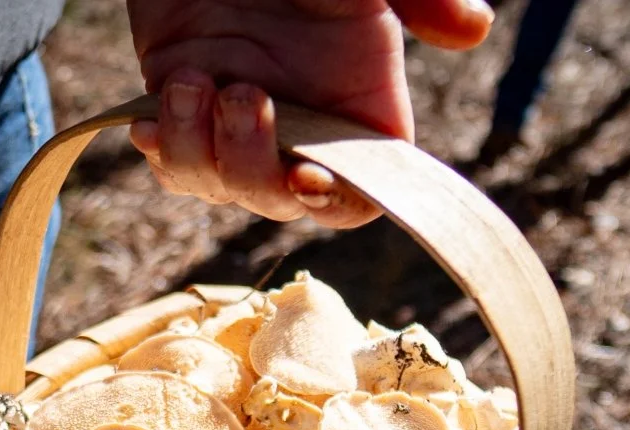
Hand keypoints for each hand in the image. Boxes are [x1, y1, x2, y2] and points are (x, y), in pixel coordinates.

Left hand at [125, 0, 492, 226]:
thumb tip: (475, 27)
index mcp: (360, 106)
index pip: (363, 191)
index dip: (337, 202)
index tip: (307, 177)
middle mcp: (304, 125)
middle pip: (284, 201)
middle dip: (253, 167)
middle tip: (241, 93)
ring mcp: (242, 121)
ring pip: (223, 188)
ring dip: (199, 153)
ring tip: (188, 84)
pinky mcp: (186, 109)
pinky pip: (176, 165)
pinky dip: (165, 151)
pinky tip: (154, 117)